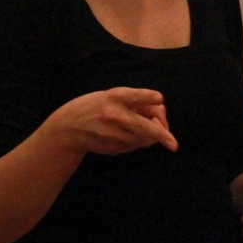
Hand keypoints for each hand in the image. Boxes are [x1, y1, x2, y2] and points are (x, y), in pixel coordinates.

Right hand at [47, 87, 177, 155]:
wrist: (68, 127)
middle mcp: (114, 115)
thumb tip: (161, 112)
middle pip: (145, 128)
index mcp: (116, 97)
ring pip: (142, 140)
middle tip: (174, 145)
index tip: (159, 99)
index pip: (135, 96)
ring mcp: (111, 133)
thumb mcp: (115, 96)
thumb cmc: (99, 106)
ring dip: (150, 137)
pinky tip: (126, 134)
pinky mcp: (110, 147)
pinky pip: (132, 147)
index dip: (148, 97)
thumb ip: (140, 102)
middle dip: (163, 136)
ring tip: (143, 127)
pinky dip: (137, 141)